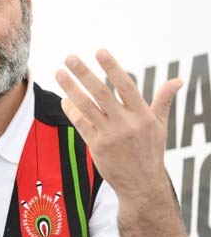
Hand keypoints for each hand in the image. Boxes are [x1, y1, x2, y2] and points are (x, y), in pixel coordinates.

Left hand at [55, 49, 181, 201]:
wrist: (142, 185)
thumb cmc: (150, 151)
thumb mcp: (160, 126)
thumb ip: (163, 101)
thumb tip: (178, 80)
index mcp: (143, 116)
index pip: (126, 86)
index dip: (112, 68)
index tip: (100, 51)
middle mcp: (126, 124)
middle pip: (101, 93)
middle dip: (84, 74)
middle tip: (69, 57)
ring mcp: (110, 136)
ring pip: (86, 107)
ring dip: (71, 89)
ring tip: (59, 73)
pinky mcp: (97, 147)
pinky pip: (80, 124)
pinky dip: (71, 110)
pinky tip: (64, 99)